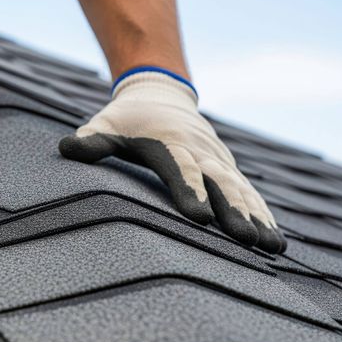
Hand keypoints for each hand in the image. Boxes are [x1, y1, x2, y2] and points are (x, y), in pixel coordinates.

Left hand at [58, 70, 285, 252]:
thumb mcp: (106, 125)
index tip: (200, 218)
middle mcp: (200, 151)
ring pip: (240, 190)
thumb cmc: (127, 118)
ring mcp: (218, 160)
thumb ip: (91, 141)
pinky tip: (276, 241)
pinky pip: (249, 193)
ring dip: (256, 217)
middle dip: (234, 212)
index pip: (181, 168)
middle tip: (246, 240)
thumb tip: (66, 148)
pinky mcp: (227, 169)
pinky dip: (263, 214)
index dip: (190, 190)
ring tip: (270, 246)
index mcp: (169, 142)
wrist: (161, 95)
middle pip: (219, 182)